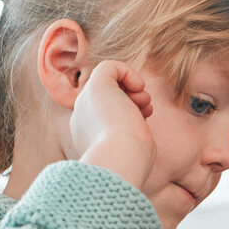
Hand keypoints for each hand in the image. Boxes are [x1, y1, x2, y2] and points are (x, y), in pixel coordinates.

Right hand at [66, 60, 156, 190]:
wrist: (119, 160)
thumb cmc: (130, 161)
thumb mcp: (131, 150)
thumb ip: (131, 134)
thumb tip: (138, 122)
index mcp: (88, 137)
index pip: (107, 116)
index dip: (128, 113)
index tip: (142, 122)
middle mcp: (83, 119)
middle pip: (107, 98)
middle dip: (130, 100)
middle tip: (145, 111)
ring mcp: (86, 101)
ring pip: (108, 83)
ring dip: (132, 89)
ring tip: (144, 104)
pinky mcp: (96, 85)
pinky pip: (110, 66)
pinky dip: (127, 72)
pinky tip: (138, 87)